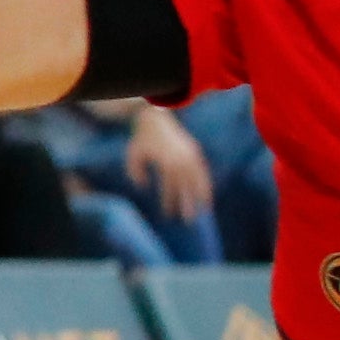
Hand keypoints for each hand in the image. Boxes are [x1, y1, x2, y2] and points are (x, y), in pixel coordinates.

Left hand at [124, 104, 214, 222]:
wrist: (155, 118)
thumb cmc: (141, 139)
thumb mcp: (132, 156)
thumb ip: (135, 173)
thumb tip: (145, 187)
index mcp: (166, 163)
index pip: (169, 188)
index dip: (169, 202)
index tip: (168, 215)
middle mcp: (181, 160)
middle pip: (186, 187)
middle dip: (188, 204)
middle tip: (189, 221)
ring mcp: (190, 155)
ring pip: (199, 180)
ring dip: (202, 195)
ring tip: (205, 211)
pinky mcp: (195, 151)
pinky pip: (202, 171)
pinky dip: (206, 183)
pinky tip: (206, 194)